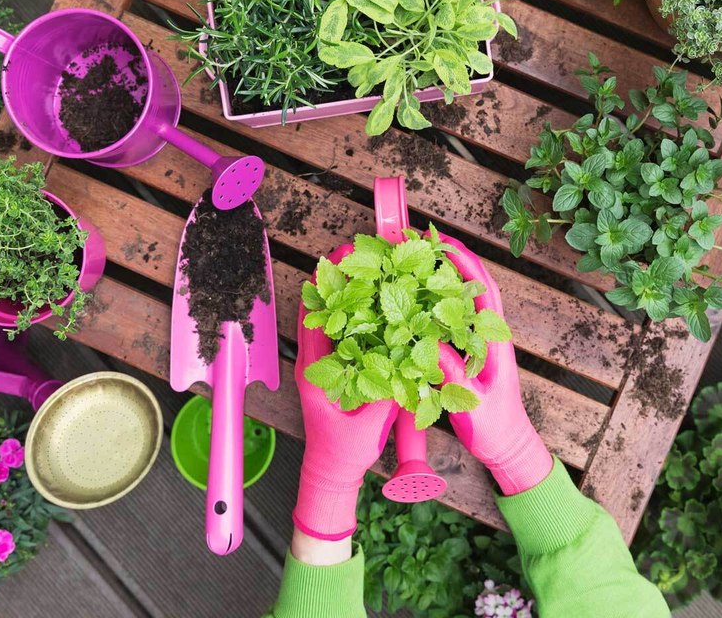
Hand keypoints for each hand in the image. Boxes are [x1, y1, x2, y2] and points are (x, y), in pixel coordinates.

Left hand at [293, 245, 398, 540]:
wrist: (334, 472)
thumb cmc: (345, 451)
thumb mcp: (367, 424)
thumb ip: (385, 393)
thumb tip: (404, 363)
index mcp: (316, 370)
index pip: (316, 317)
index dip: (326, 285)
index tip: (338, 257)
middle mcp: (318, 362)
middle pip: (324, 310)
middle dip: (340, 278)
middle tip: (357, 248)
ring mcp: (329, 365)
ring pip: (337, 320)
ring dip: (351, 292)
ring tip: (370, 263)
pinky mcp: (343, 371)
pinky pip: (349, 337)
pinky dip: (361, 315)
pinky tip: (381, 299)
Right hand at [435, 235, 553, 495]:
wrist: (506, 445)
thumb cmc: (494, 427)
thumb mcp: (473, 403)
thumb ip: (454, 374)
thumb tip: (430, 344)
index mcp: (495, 341)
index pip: (483, 291)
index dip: (465, 263)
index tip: (443, 242)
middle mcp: (488, 336)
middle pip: (471, 287)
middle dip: (448, 261)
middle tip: (419, 242)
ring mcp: (478, 344)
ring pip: (459, 302)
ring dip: (439, 280)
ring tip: (411, 261)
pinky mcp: (466, 354)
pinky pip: (449, 323)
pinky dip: (432, 306)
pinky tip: (411, 301)